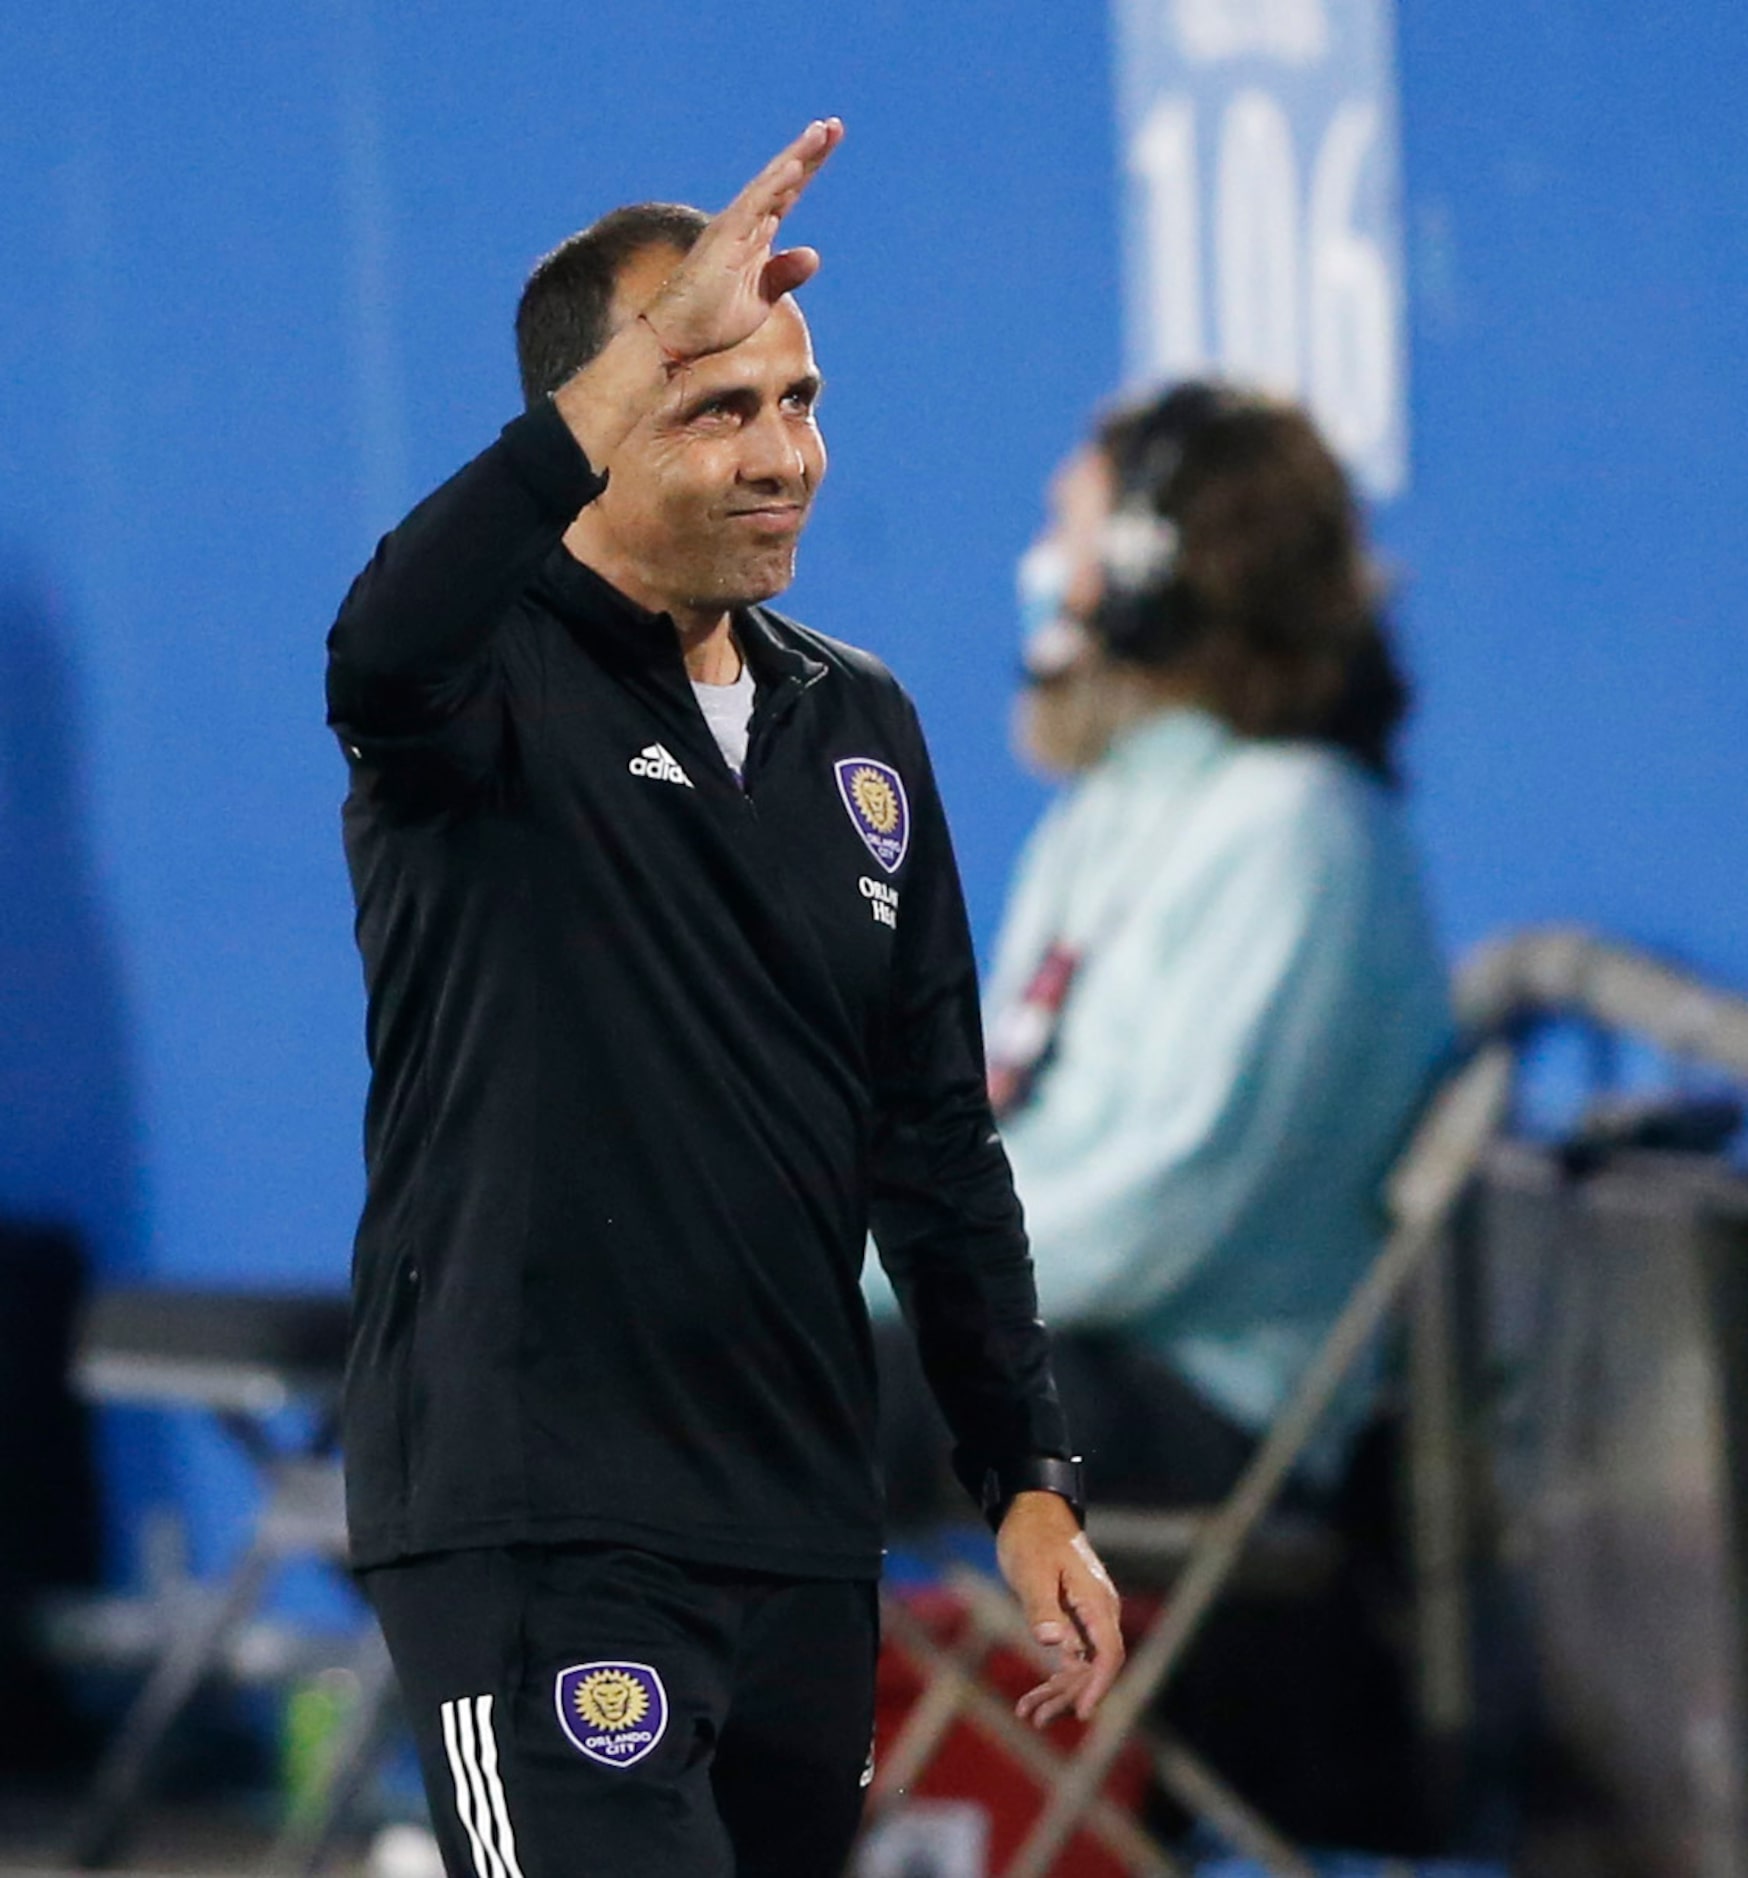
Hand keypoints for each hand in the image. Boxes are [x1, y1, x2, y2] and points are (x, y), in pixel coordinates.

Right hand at [644, 117, 844, 363]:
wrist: (675, 336)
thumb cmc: (711, 319)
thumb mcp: (759, 298)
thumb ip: (783, 274)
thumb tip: (813, 254)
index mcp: (754, 236)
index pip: (787, 195)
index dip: (808, 169)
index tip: (829, 141)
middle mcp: (744, 223)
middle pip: (782, 181)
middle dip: (808, 153)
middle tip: (834, 125)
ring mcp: (733, 227)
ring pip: (770, 184)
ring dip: (796, 157)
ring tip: (821, 132)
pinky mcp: (724, 238)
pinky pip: (753, 205)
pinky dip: (774, 185)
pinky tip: (795, 166)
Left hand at [996, 1491, 1124, 1726]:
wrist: (1033, 1512)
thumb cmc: (1032, 1537)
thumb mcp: (1031, 1570)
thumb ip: (1042, 1606)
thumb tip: (1054, 1643)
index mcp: (1096, 1600)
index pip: (1108, 1652)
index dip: (1098, 1685)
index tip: (1082, 1712)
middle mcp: (1100, 1612)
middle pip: (1095, 1667)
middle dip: (1070, 1696)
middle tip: (1038, 1719)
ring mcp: (1089, 1618)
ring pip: (1082, 1667)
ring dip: (1059, 1693)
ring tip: (1029, 1715)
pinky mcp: (1075, 1620)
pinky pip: (1072, 1658)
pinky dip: (1054, 1679)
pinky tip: (1033, 1698)